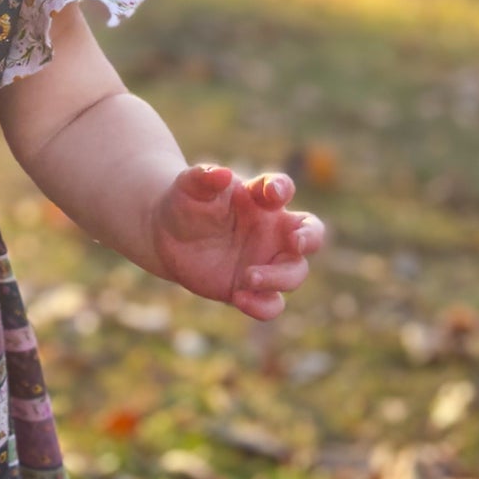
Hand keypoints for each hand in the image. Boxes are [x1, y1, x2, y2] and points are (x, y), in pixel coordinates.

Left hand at [151, 166, 325, 320]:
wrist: (167, 235)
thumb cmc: (186, 202)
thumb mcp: (188, 186)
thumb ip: (203, 177)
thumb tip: (220, 173)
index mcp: (261, 199)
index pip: (282, 188)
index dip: (281, 188)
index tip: (272, 192)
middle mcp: (272, 230)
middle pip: (310, 233)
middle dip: (310, 237)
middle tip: (296, 242)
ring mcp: (266, 261)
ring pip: (295, 273)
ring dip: (278, 277)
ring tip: (247, 277)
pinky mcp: (253, 288)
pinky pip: (271, 304)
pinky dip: (262, 306)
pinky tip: (238, 297)